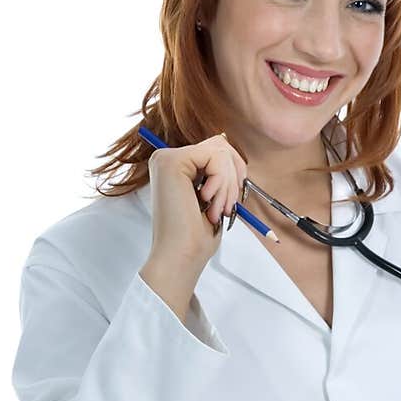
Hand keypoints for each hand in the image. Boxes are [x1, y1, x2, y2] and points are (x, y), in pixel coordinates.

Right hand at [146, 132, 248, 276]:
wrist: (181, 256)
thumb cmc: (196, 236)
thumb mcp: (213, 196)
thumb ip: (216, 171)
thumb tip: (227, 144)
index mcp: (176, 167)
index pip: (216, 150)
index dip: (234, 172)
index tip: (229, 201)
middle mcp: (167, 159)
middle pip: (220, 145)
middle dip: (233, 177)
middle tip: (225, 207)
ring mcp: (167, 158)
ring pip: (220, 150)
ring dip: (228, 184)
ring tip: (216, 209)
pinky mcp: (171, 161)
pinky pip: (215, 157)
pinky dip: (221, 182)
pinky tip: (207, 201)